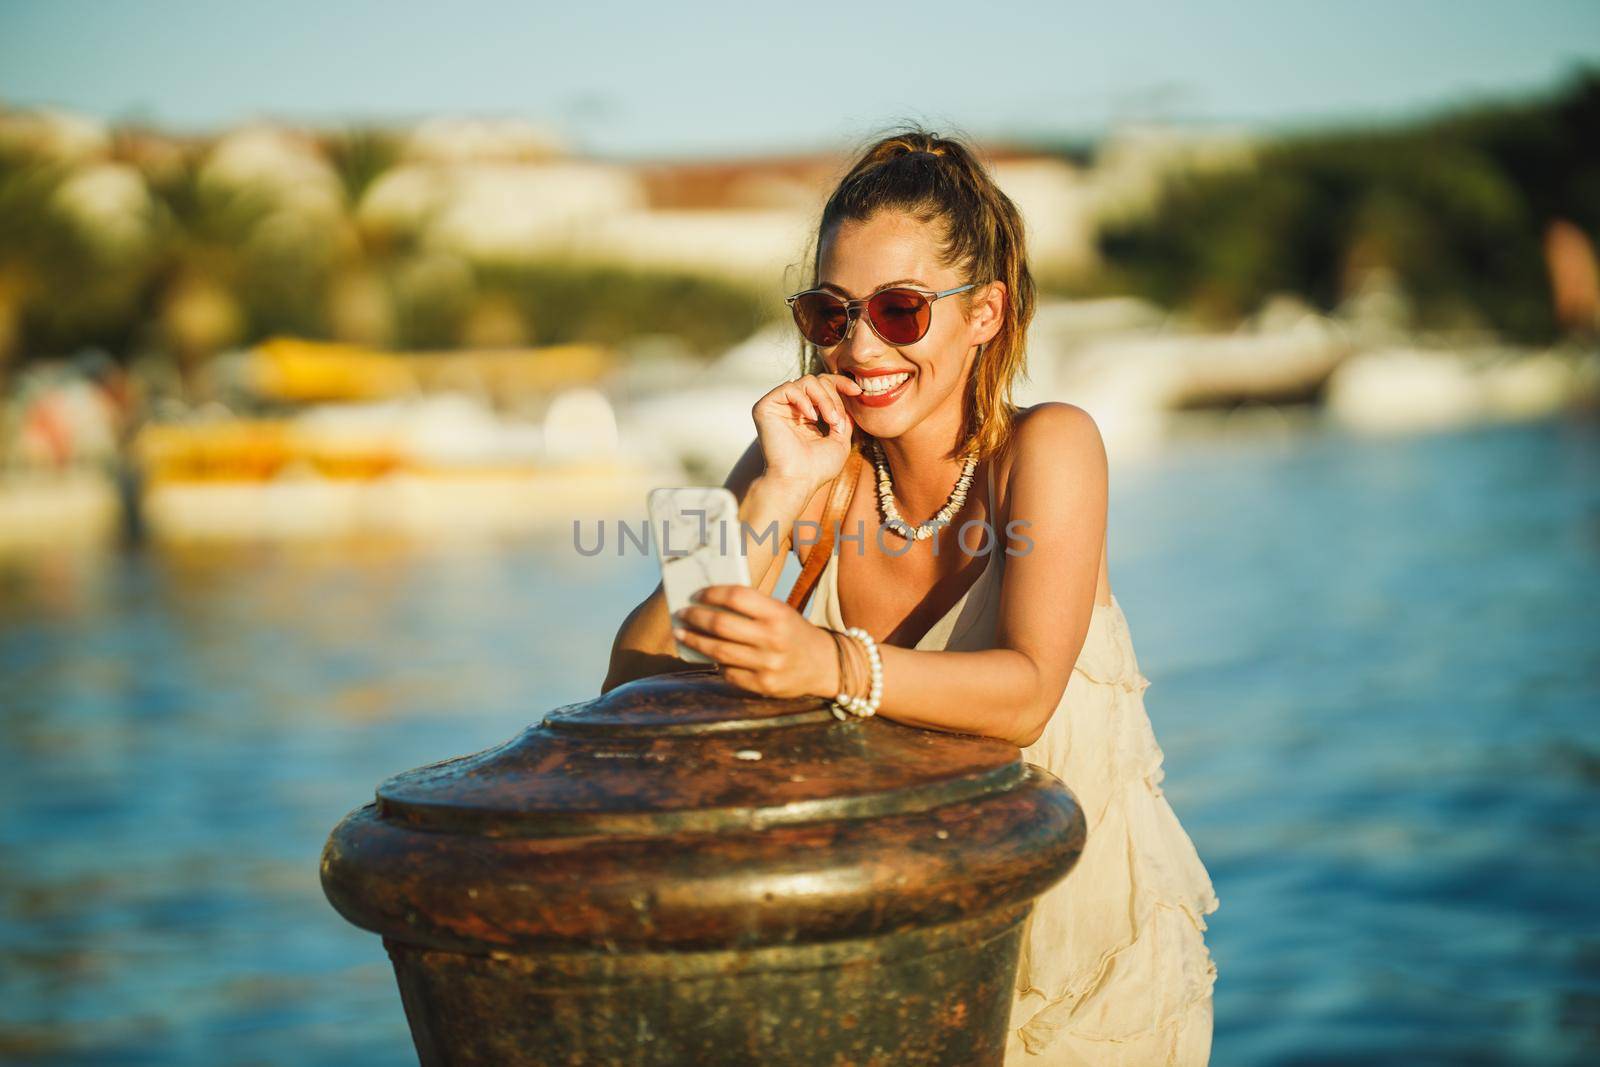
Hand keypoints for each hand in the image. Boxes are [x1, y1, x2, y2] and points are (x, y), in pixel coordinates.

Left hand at [671, 584, 837, 698]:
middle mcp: (773, 639)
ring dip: (695, 641)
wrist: (824, 665)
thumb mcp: (780, 613)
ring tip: (682, 634)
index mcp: (778, 614)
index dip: (712, 593)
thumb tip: (708, 603)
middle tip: (682, 613)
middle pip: (721, 625)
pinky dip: (714, 662)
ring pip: (719, 651)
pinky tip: (706, 655)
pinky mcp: (763, 686)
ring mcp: (768, 665)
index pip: (736, 596)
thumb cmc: (793, 632)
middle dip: (696, 617)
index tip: (697, 594)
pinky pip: (729, 673)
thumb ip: (751, 608)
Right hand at [751, 372, 863, 493]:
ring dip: (824, 399)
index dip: (841, 384)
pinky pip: (789, 388)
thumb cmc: (817, 468)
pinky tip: (811, 418)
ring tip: (830, 420)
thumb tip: (849, 399)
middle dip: (834, 397)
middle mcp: (791, 408)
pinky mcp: (765, 407)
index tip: (858, 391)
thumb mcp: (840, 441)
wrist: (798, 480)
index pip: (823, 387)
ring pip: (807, 381)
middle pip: (817, 381)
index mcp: (806, 415)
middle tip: (837, 420)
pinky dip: (805, 400)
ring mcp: (778, 407)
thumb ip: (843, 418)